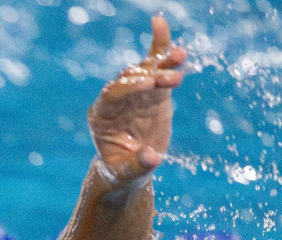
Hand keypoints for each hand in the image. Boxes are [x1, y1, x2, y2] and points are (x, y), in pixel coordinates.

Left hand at [88, 14, 187, 182]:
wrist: (130, 167)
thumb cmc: (123, 172)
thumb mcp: (128, 174)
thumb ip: (138, 166)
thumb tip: (152, 157)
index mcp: (101, 117)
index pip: (112, 96)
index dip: (129, 88)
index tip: (148, 85)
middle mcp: (116, 100)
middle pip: (130, 81)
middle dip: (149, 77)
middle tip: (169, 80)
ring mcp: (134, 92)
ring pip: (146, 70)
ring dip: (162, 63)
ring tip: (180, 56)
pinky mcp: (152, 89)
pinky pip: (154, 64)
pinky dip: (159, 46)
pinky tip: (159, 23)